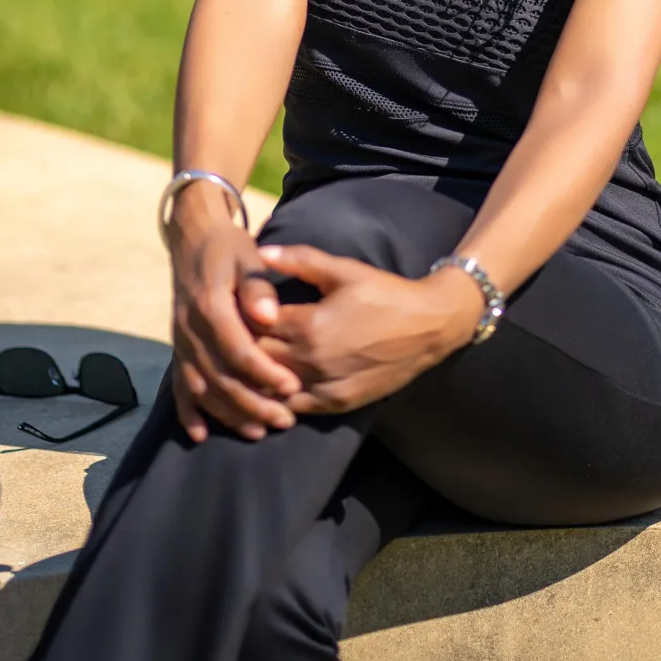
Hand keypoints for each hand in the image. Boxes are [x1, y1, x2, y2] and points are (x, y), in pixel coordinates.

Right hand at [168, 191, 303, 442]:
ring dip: (228, 413)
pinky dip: (187, 411)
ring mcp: (180, 341)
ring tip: (259, 431)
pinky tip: (200, 434)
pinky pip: (178, 384)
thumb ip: (257, 287)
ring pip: (201, 387)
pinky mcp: (177, 347)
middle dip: (252, 403)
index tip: (292, 387)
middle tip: (285, 420)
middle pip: (220, 377)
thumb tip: (268, 316)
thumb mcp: (248, 256)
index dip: (264, 372)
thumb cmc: (229, 249)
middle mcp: (190, 329)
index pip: (238, 350)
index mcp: (210, 306)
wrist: (194, 240)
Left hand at [252, 245, 485, 414]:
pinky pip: (293, 407)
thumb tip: (261, 253)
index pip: (255, 326)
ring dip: (256, 377)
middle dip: (243, 347)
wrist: (427, 328)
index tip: (233, 309)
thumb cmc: (384, 293)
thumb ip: (300, 260)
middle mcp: (312, 361)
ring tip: (245, 362)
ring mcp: (324, 387)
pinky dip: (277, 398)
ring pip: (271, 388)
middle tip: (233, 336)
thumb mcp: (343, 270)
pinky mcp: (336, 404)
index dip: (241, 317)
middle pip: (258, 359)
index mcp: (309, 325)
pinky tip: (270, 387)